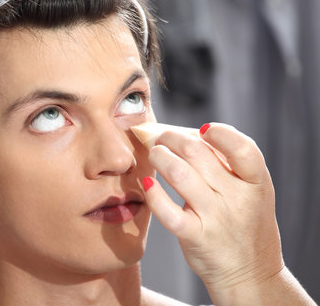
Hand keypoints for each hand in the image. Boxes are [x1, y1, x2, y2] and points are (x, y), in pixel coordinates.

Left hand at [142, 123, 287, 302]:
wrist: (251, 274)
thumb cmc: (245, 223)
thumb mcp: (251, 193)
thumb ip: (228, 165)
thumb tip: (189, 134)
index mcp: (256, 183)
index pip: (243, 148)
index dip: (220, 133)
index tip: (202, 129)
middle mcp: (238, 198)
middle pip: (198, 154)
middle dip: (172, 138)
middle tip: (161, 137)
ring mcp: (216, 218)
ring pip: (179, 175)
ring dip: (159, 158)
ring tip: (153, 154)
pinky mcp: (195, 237)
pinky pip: (167, 211)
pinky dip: (153, 194)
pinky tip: (147, 183)